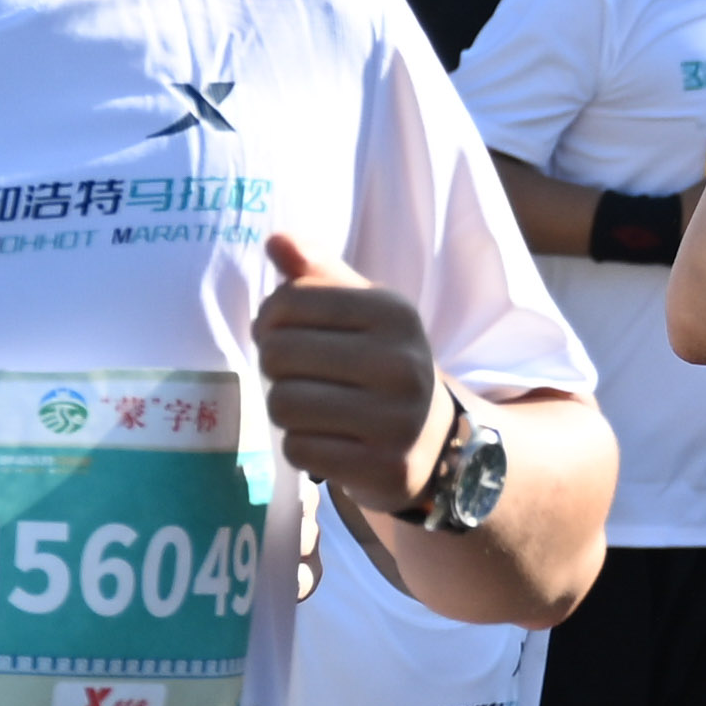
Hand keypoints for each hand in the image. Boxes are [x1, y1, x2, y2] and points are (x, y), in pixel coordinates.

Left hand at [257, 227, 454, 514]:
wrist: (435, 440)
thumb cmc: (380, 364)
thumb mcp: (361, 312)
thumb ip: (316, 274)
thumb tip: (276, 239)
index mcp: (393, 313)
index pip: (288, 303)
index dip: (270, 320)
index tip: (286, 332)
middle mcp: (401, 363)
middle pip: (278, 355)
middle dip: (277, 368)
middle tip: (305, 376)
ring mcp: (396, 419)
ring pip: (283, 404)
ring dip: (287, 409)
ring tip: (319, 408)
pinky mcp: (382, 466)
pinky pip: (298, 449)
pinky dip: (303, 446)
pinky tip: (332, 440)